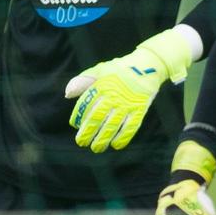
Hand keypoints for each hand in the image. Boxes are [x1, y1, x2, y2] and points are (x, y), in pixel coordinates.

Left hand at [64, 27, 197, 152]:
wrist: (148, 66)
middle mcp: (113, 95)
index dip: (78, 115)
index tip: (75, 125)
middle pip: (97, 117)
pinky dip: (123, 137)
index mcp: (102, 85)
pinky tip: (116, 145)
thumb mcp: (101, 70)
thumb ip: (83, 80)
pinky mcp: (140, 109)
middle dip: (88, 132)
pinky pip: (131, 126)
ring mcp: (127, 103)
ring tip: (96, 148)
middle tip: (81, 142)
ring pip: (112, 125)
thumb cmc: (120, 69)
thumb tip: (67, 94)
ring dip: (103, 138)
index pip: (85, 103)